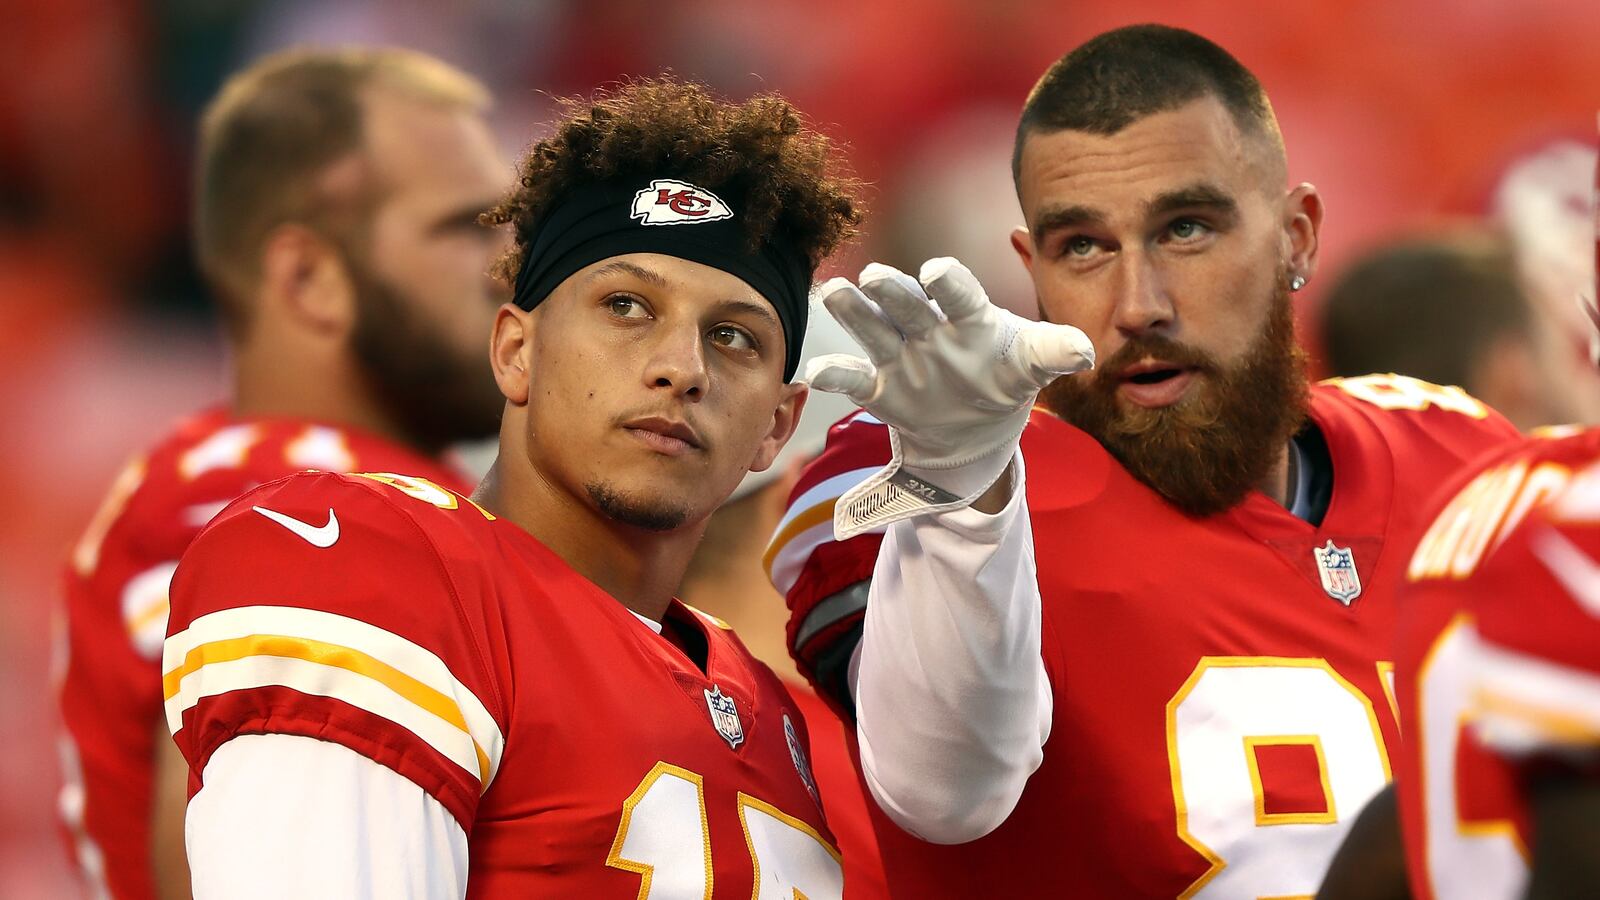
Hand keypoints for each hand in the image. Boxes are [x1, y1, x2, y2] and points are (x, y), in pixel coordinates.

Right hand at [807, 258, 1093, 536]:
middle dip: (893, 292)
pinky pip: (857, 380)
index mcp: (972, 320)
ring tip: (834, 293)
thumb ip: (1055, 351)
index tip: (937, 272)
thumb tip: (1087, 352)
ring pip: (875, 329)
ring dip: (855, 312)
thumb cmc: (1005, 376)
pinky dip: (836, 376)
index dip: (950, 284)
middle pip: (910, 305)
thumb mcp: (1033, 363)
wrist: (976, 427)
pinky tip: (815, 374)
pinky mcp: (884, 389)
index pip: (962, 296)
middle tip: (875, 276)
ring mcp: (904, 357)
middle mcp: (933, 330)